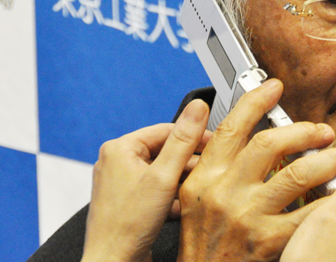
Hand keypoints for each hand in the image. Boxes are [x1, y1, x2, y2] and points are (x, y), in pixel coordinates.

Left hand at [81, 99, 210, 261]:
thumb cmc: (127, 227)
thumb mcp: (163, 177)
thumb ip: (183, 141)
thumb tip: (197, 108)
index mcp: (120, 149)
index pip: (167, 129)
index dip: (195, 136)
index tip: (217, 143)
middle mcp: (117, 163)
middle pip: (166, 152)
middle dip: (190, 163)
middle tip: (213, 169)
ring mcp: (122, 185)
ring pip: (164, 173)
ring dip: (183, 182)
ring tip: (200, 189)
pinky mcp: (130, 203)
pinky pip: (158, 191)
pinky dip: (173, 197)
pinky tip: (186, 206)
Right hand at [176, 79, 335, 261]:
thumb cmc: (203, 245)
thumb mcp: (192, 199)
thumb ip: (206, 162)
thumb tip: (218, 120)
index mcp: (205, 178)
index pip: (232, 127)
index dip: (256, 101)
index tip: (275, 88)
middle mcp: (225, 193)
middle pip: (270, 143)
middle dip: (305, 131)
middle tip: (323, 131)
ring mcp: (249, 216)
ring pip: (298, 173)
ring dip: (330, 160)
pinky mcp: (270, 240)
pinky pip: (311, 212)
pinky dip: (333, 200)